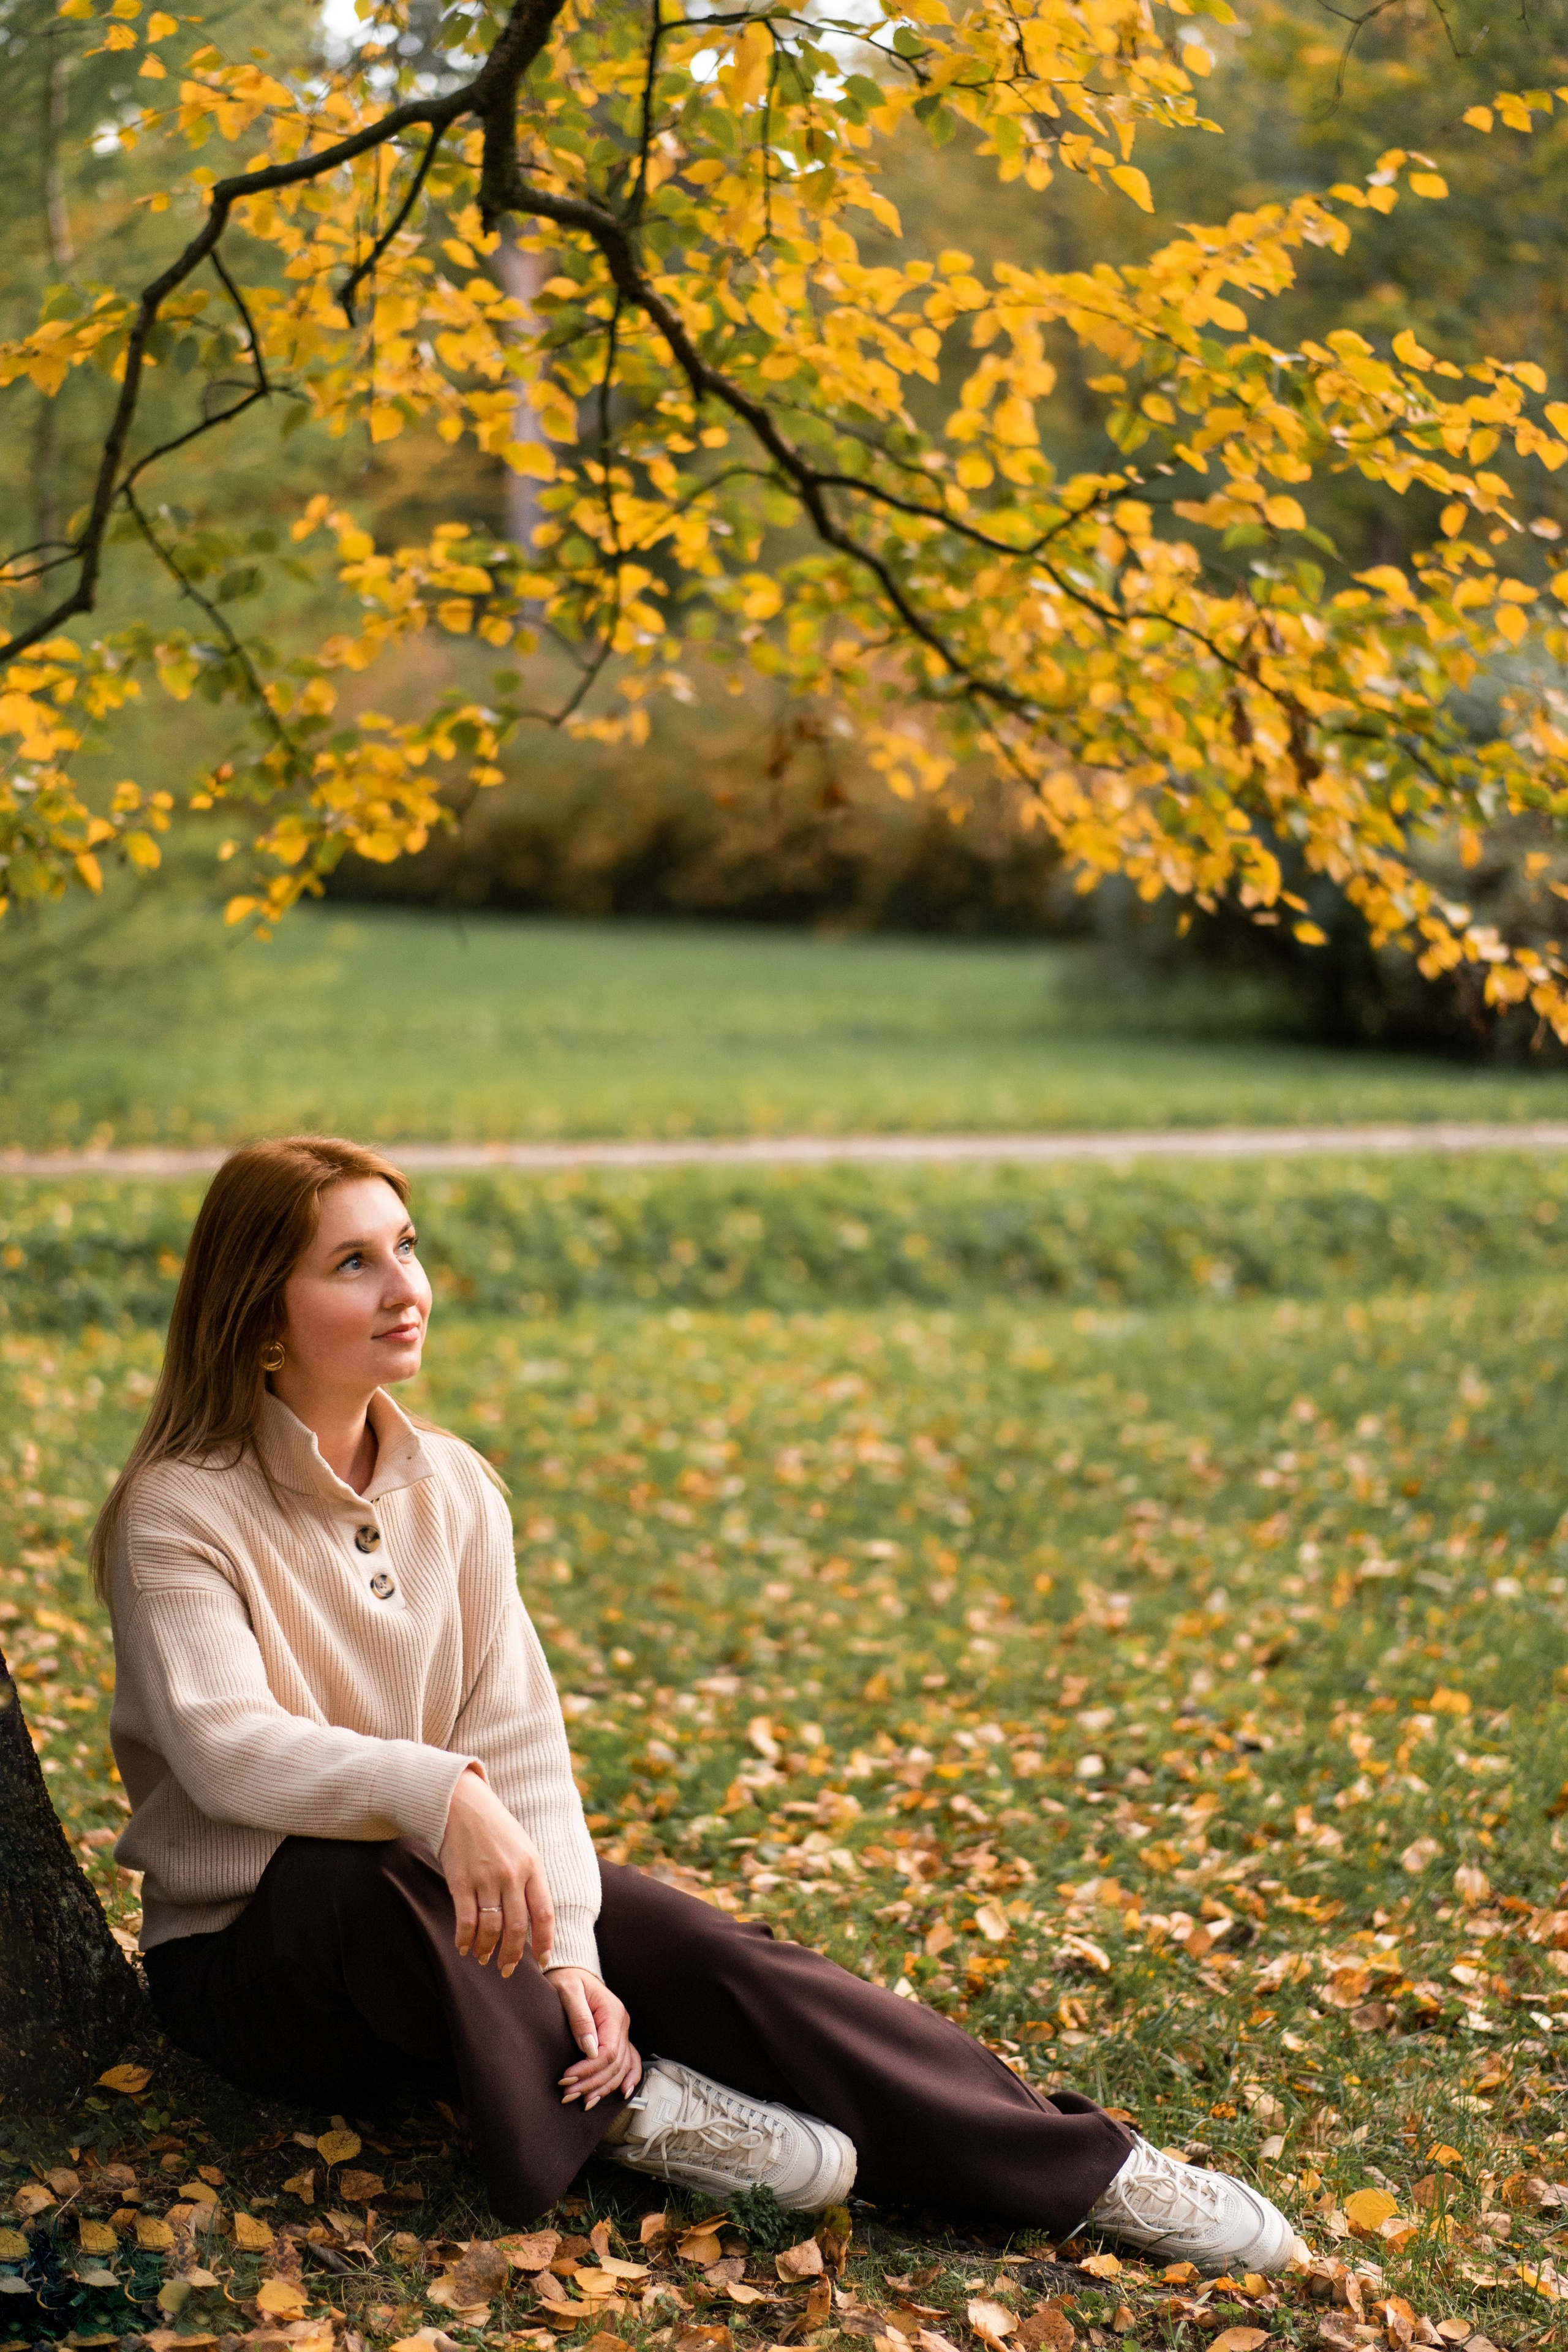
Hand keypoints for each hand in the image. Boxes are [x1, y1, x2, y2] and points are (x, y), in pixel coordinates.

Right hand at [438, 1765, 554, 1977]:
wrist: (461, 1803)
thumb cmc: (495, 1828)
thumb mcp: (523, 1847)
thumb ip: (529, 1879)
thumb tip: (533, 1918)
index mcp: (532, 1866)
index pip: (544, 1913)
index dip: (544, 1941)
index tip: (542, 1962)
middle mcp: (512, 1875)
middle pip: (517, 1927)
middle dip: (513, 1955)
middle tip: (507, 1970)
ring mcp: (485, 1878)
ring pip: (491, 1927)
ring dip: (487, 1949)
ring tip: (483, 1957)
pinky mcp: (460, 1880)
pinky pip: (465, 1919)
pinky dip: (464, 1939)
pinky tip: (462, 1947)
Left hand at [550, 1967, 640, 2110]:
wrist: (571, 1972)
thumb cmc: (567, 1979)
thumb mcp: (568, 1991)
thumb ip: (579, 2018)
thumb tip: (590, 2049)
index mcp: (613, 2013)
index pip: (608, 2052)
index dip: (589, 2069)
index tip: (566, 2078)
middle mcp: (622, 2025)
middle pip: (614, 2064)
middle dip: (591, 2083)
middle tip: (566, 2094)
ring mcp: (622, 2032)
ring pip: (621, 2068)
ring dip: (603, 2087)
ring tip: (582, 2101)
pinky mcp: (617, 2038)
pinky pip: (629, 2062)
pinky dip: (628, 2078)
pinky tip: (622, 2094)